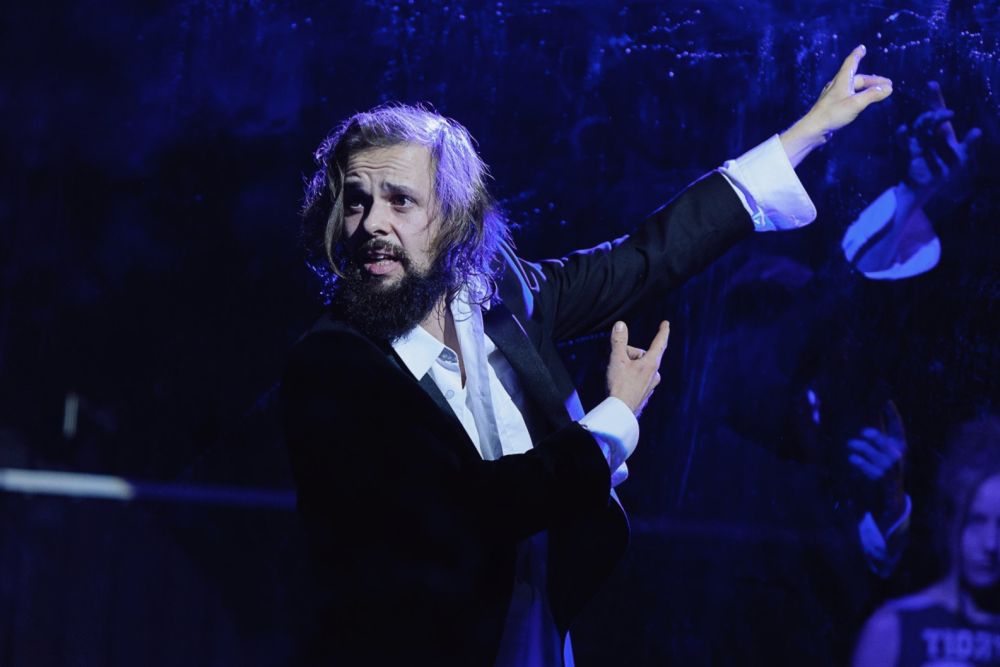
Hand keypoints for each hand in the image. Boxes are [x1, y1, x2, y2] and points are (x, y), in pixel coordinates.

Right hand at [606, 320, 669, 416]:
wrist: (620, 412)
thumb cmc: (619, 385)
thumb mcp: (617, 359)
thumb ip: (619, 341)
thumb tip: (621, 324)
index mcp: (651, 363)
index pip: (659, 343)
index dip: (662, 332)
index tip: (666, 324)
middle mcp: (655, 374)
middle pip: (642, 355)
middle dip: (629, 354)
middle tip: (616, 363)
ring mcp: (651, 385)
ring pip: (639, 367)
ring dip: (628, 366)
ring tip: (617, 375)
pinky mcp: (645, 393)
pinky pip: (637, 379)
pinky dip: (629, 377)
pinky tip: (620, 385)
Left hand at [780, 45, 892, 166]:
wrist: (813, 129)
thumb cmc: (832, 114)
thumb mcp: (855, 104)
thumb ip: (872, 95)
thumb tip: (888, 89)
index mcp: (841, 80)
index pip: (851, 63)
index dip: (857, 55)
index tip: (862, 48)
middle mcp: (836, 86)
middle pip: (857, 78)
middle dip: (872, 81)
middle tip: (887, 85)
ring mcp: (833, 96)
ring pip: (853, 88)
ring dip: (866, 89)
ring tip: (877, 93)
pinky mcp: (832, 106)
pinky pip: (848, 96)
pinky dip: (858, 96)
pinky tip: (861, 102)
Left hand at [847, 400, 906, 529]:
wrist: (891, 496)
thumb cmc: (885, 467)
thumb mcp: (886, 450)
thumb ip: (880, 436)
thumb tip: (872, 412)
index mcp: (899, 444)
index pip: (897, 426)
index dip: (892, 414)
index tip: (886, 400)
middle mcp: (897, 455)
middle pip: (884, 441)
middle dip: (874, 436)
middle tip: (862, 432)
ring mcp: (890, 468)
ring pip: (874, 454)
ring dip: (861, 449)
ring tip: (850, 445)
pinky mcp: (881, 478)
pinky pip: (868, 468)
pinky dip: (860, 463)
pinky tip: (853, 458)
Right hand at [898, 81, 981, 197]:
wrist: (924, 189)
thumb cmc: (942, 172)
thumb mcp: (959, 157)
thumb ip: (968, 144)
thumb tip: (977, 130)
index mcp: (940, 132)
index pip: (936, 111)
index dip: (935, 98)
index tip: (931, 84)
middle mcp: (927, 135)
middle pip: (928, 118)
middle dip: (935, 112)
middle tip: (949, 113)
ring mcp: (917, 143)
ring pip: (919, 127)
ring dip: (926, 121)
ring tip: (934, 116)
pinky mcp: (909, 154)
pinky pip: (905, 143)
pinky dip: (903, 136)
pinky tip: (903, 129)